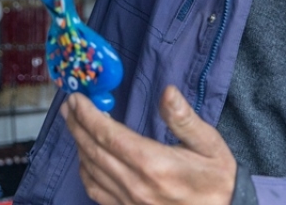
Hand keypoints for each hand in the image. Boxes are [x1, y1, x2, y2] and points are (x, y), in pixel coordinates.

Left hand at [62, 86, 236, 204]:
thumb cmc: (217, 181)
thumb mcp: (210, 145)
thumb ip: (184, 119)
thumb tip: (167, 92)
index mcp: (154, 164)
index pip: (109, 136)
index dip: (88, 115)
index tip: (77, 98)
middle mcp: (135, 184)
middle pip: (93, 151)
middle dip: (77, 125)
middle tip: (68, 106)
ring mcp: (128, 202)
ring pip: (90, 170)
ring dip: (78, 145)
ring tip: (73, 124)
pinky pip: (95, 191)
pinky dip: (85, 171)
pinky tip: (85, 158)